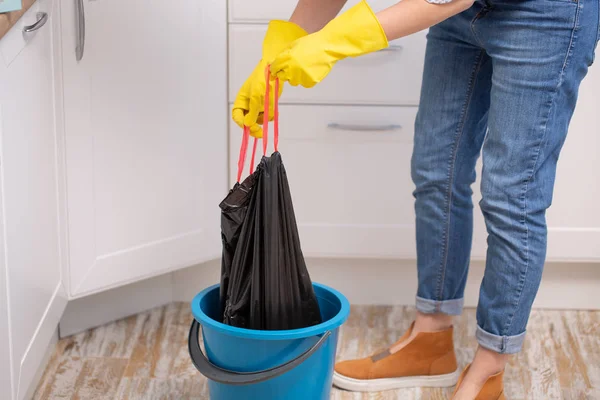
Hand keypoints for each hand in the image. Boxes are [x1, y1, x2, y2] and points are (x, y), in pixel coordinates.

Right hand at [232, 61, 280, 137]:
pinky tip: (275, 111)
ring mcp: (257, 106)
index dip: (243, 125)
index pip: (237, 117)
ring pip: (259, 120)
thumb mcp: (256, 96)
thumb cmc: (262, 79)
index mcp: (241, 101)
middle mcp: (248, 105)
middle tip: (261, 133)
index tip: (251, 129)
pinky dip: (271, 116)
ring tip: (269, 110)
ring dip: (264, 119)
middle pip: (248, 122)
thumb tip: (248, 125)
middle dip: (254, 127)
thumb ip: (252, 111)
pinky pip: (267, 116)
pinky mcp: (266, 106)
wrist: (275, 71)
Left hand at [271, 1, 387, 88]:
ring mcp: (301, 77)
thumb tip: (275, 63)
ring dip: (295, 76)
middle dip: (284, 73)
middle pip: (282, 77)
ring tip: (304, 67)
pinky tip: (310, 70)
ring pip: (293, 82)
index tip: (275, 70)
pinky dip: (305, 79)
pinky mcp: (310, 82)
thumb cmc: (311, 43)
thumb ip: (283, 55)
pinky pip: (304, 83)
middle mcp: (292, 70)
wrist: (327, 47)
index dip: (274, 69)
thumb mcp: (293, 45)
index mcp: (286, 59)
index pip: (274, 68)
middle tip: (292, 67)